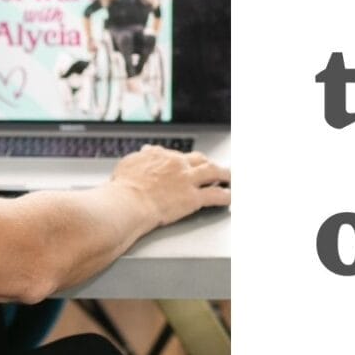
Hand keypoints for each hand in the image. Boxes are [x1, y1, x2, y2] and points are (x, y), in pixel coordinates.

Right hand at [112, 145, 229, 226]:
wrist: (128, 202)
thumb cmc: (123, 188)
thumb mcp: (127, 164)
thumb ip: (139, 158)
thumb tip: (144, 152)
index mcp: (160, 156)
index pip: (177, 155)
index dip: (184, 161)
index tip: (187, 164)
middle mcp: (177, 164)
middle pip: (200, 159)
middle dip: (208, 163)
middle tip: (214, 167)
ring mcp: (187, 180)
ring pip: (214, 172)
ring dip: (225, 174)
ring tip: (232, 178)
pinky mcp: (193, 198)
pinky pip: (215, 195)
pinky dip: (226, 196)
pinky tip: (230, 198)